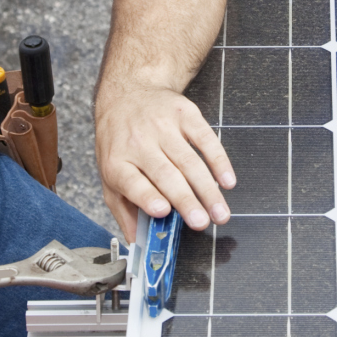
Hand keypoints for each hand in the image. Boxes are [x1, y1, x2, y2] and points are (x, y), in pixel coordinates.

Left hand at [95, 83, 235, 233]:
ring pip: (189, 161)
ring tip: (220, 213)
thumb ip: (123, 209)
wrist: (128, 93)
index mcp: (117, 162)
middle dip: (186, 200)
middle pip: (165, 175)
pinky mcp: (184, 115)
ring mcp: (163, 127)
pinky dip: (219, 160)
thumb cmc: (119, 141)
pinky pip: (205, 139)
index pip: (131, 181)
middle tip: (202, 223)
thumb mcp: (109, 174)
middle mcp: (138, 143)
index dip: (146, 196)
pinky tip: (227, 180)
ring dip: (208, 189)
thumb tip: (137, 243)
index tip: (162, 210)